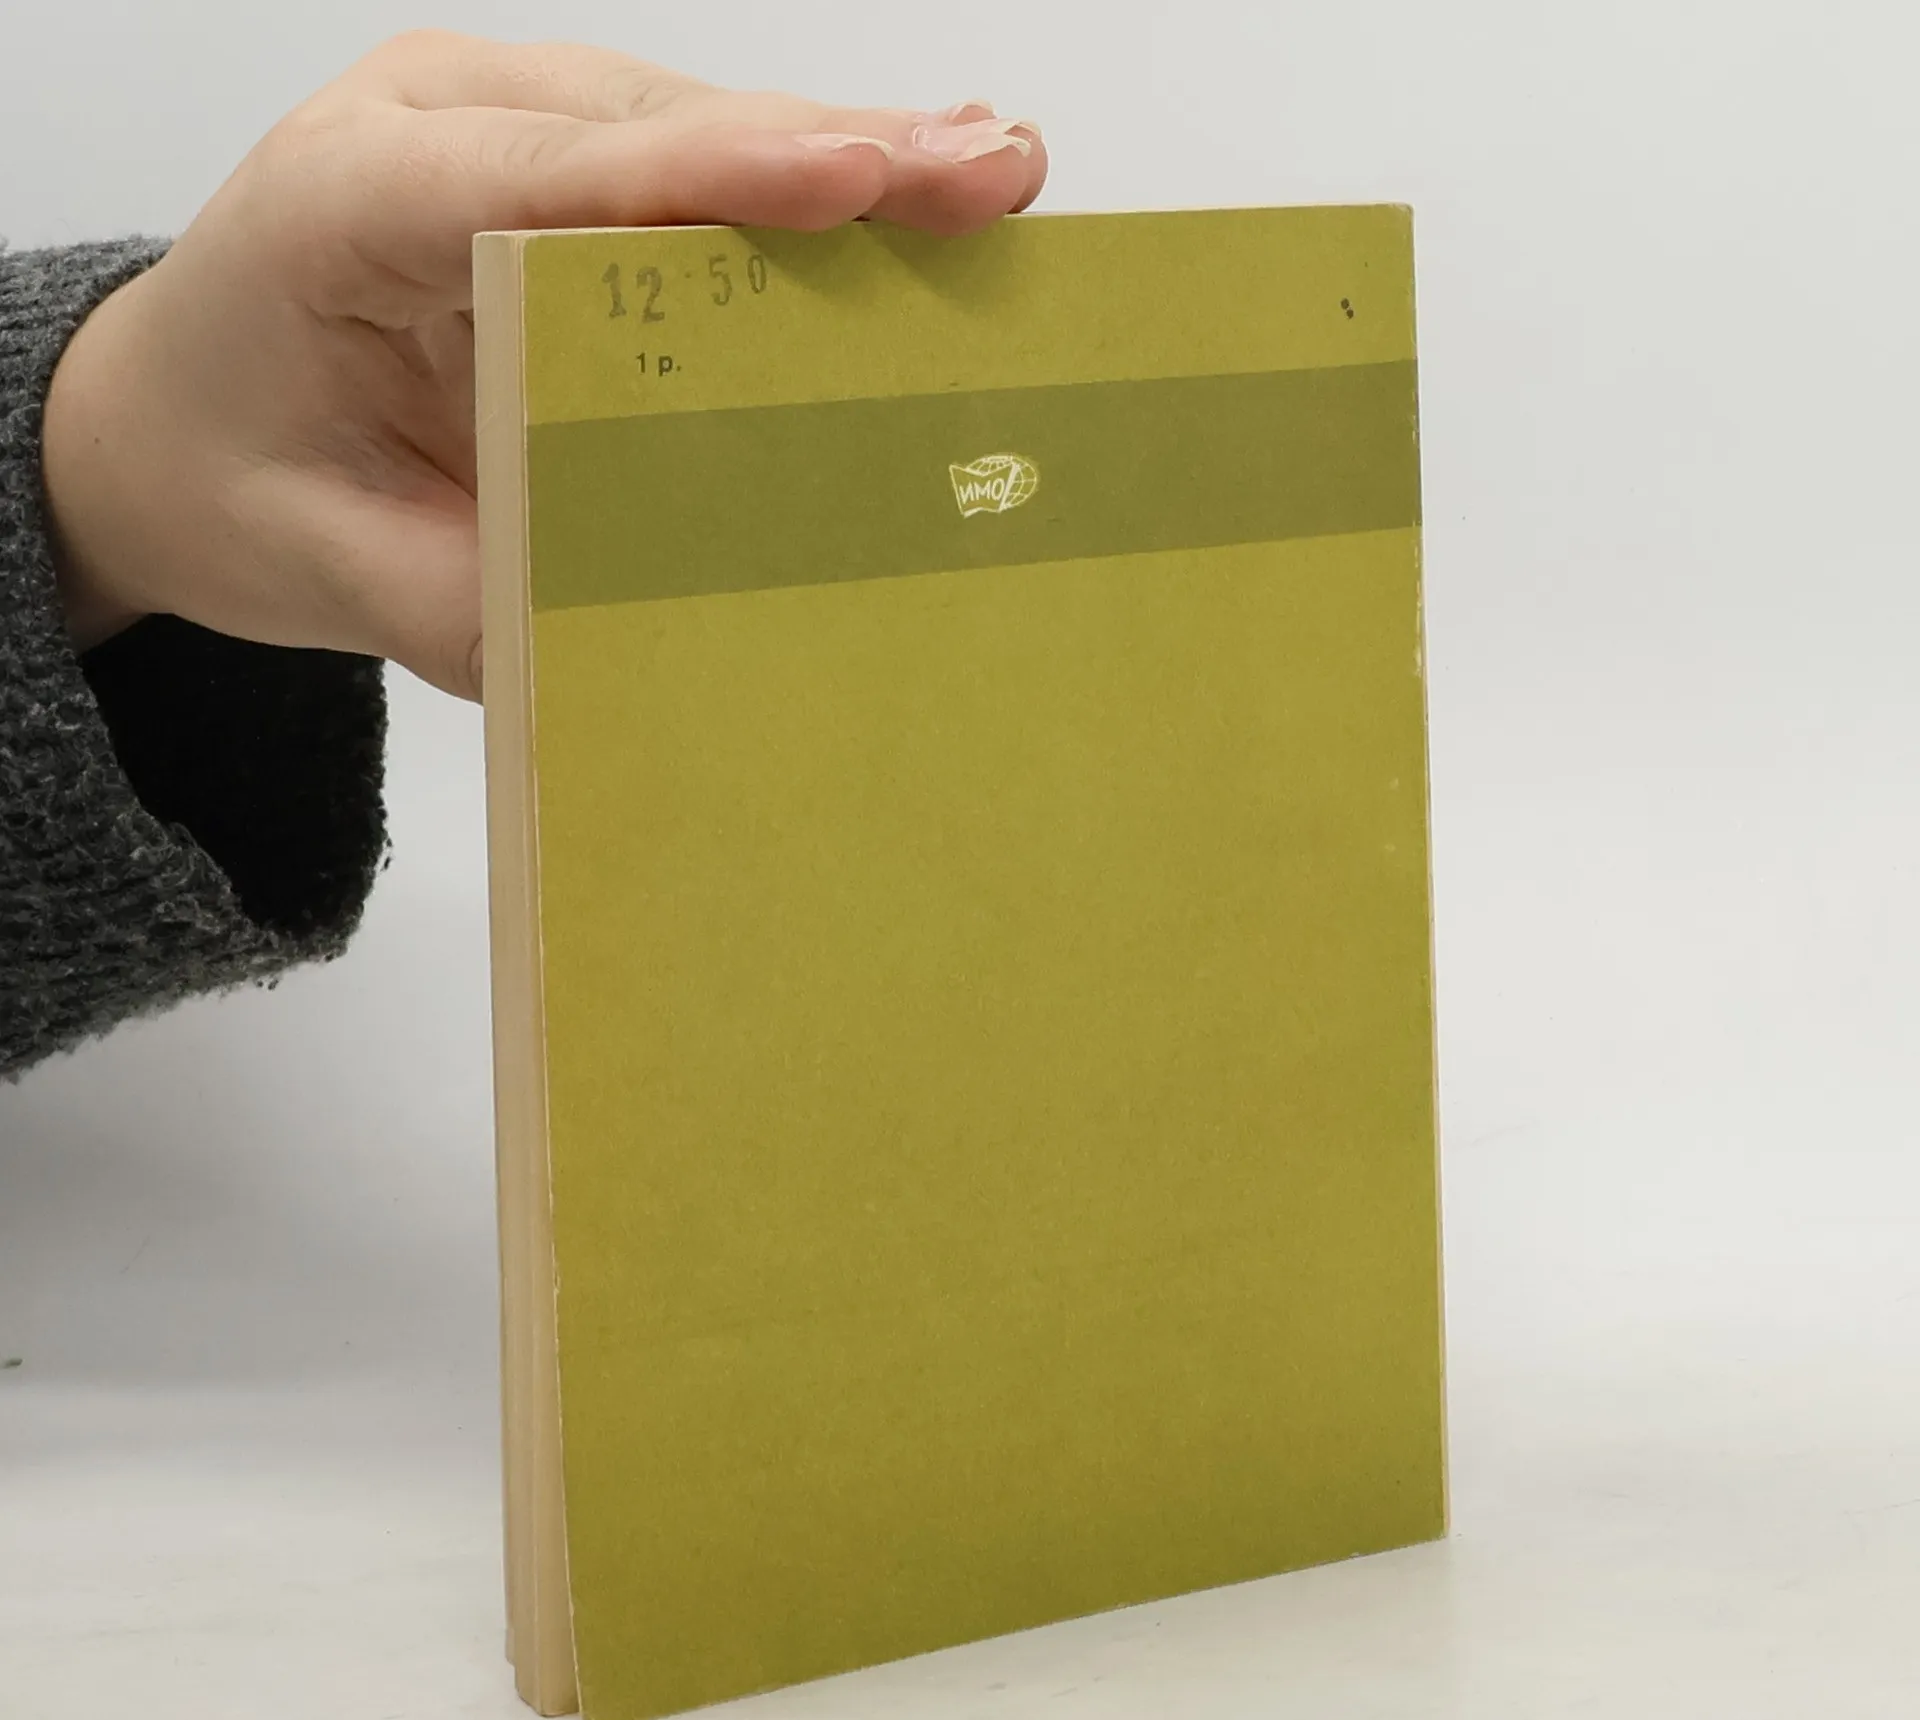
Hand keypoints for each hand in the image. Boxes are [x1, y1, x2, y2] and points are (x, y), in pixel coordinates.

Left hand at [42, 33, 1045, 697]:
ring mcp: (503, 134)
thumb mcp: (322, 568)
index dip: (705, 176)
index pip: (537, 181)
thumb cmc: (236, 474)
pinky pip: (692, 170)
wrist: (176, 420)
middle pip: (651, 130)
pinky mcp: (562, 169)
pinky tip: (910, 201)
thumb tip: (642, 632)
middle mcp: (431, 131)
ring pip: (692, 130)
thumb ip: (461, 599)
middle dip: (831, 152)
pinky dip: (804, 198)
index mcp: (339, 208)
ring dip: (845, 162)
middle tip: (991, 169)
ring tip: (989, 178)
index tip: (847, 178)